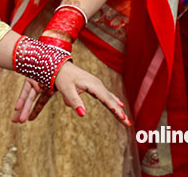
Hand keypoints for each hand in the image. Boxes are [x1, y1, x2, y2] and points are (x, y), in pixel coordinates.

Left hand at [12, 62, 129, 125]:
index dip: (115, 109)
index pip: (106, 99)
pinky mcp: (93, 85)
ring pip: (109, 97)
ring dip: (117, 108)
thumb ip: (74, 102)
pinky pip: (106, 95)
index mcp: (93, 85)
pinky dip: (113, 101)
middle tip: (128, 123)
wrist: (59, 65)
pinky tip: (118, 104)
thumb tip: (82, 114)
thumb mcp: (66, 90)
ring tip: (125, 119)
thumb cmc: (62, 77)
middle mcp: (97, 84)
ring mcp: (96, 84)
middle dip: (119, 111)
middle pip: (110, 100)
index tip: (123, 118)